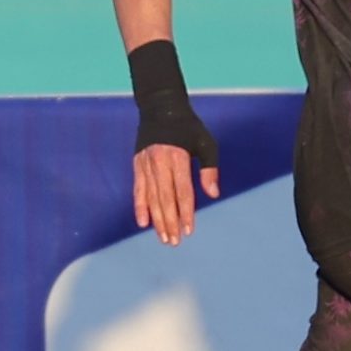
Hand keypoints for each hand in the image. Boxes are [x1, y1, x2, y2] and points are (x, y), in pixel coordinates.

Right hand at [133, 107, 219, 244]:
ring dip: (157, 219)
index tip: (189, 230)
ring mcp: (146, 164)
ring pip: (151, 197)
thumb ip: (209, 169)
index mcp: (178, 157)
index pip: (182, 191)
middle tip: (174, 242)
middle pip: (165, 198)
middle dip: (170, 222)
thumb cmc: (188, 128)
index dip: (186, 212)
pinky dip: (140, 206)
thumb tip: (213, 194)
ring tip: (163, 237)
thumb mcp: (206, 143)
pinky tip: (144, 222)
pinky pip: (138, 190)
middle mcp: (159, 162)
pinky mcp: (137, 165)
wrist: (160, 109)